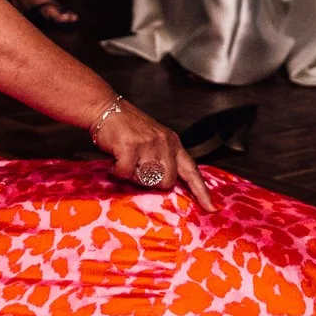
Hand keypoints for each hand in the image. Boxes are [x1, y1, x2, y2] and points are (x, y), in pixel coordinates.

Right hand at [88, 100, 213, 210]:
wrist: (105, 108)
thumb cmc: (126, 126)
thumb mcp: (153, 138)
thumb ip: (162, 158)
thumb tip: (164, 184)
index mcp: (172, 143)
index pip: (192, 170)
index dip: (201, 191)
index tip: (210, 207)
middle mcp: (164, 143)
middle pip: (166, 182)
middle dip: (151, 183)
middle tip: (136, 169)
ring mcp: (148, 144)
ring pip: (146, 180)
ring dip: (132, 176)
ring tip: (125, 160)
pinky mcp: (131, 146)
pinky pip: (126, 173)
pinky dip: (117, 171)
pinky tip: (115, 159)